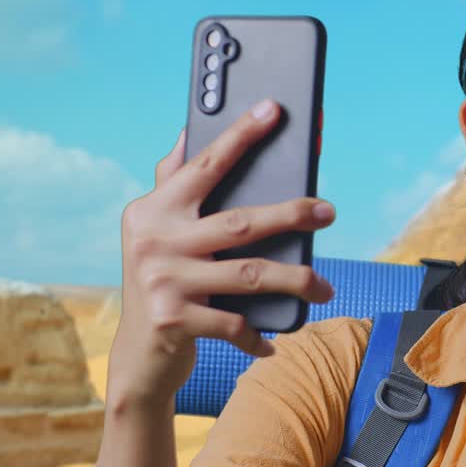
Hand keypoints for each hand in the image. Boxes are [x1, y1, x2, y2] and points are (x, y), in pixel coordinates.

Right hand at [108, 99, 335, 405]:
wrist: (137, 356)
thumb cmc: (161, 281)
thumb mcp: (157, 231)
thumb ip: (172, 183)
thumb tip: (188, 131)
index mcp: (154, 209)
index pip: (205, 166)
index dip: (240, 136)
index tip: (274, 110)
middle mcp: (155, 241)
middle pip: (240, 222)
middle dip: (291, 215)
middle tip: (328, 212)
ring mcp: (163, 282)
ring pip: (249, 275)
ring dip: (295, 280)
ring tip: (325, 287)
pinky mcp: (174, 321)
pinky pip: (235, 324)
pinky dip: (259, 334)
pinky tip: (275, 340)